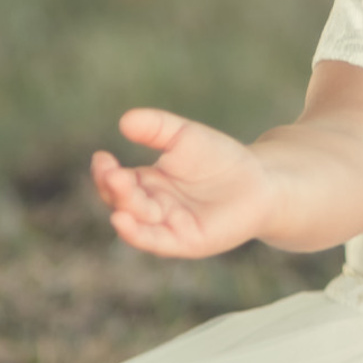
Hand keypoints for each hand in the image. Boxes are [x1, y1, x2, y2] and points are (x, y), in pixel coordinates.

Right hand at [90, 108, 273, 258]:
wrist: (261, 181)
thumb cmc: (221, 159)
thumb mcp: (186, 136)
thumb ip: (157, 128)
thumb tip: (124, 120)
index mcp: (148, 183)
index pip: (115, 181)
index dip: (104, 172)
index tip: (101, 157)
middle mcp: (153, 207)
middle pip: (122, 202)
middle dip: (114, 188)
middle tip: (113, 173)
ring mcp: (167, 226)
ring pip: (136, 222)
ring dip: (124, 208)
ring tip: (118, 189)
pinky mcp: (184, 241)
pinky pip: (155, 241)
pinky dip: (136, 233)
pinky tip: (122, 221)